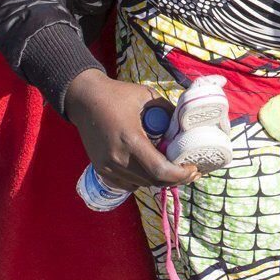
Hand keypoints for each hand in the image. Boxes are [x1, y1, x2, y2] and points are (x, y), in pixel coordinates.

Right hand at [64, 71, 197, 191]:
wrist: (84, 100)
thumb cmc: (117, 95)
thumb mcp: (147, 96)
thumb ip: (168, 112)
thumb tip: (186, 127)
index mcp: (130, 139)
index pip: (159, 170)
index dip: (180, 174)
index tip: (194, 168)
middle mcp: (117, 158)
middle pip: (153, 181)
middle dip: (175, 179)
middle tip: (191, 170)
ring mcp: (107, 167)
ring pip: (142, 184)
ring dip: (159, 180)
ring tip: (174, 169)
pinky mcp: (101, 170)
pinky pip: (128, 184)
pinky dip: (143, 180)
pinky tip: (151, 169)